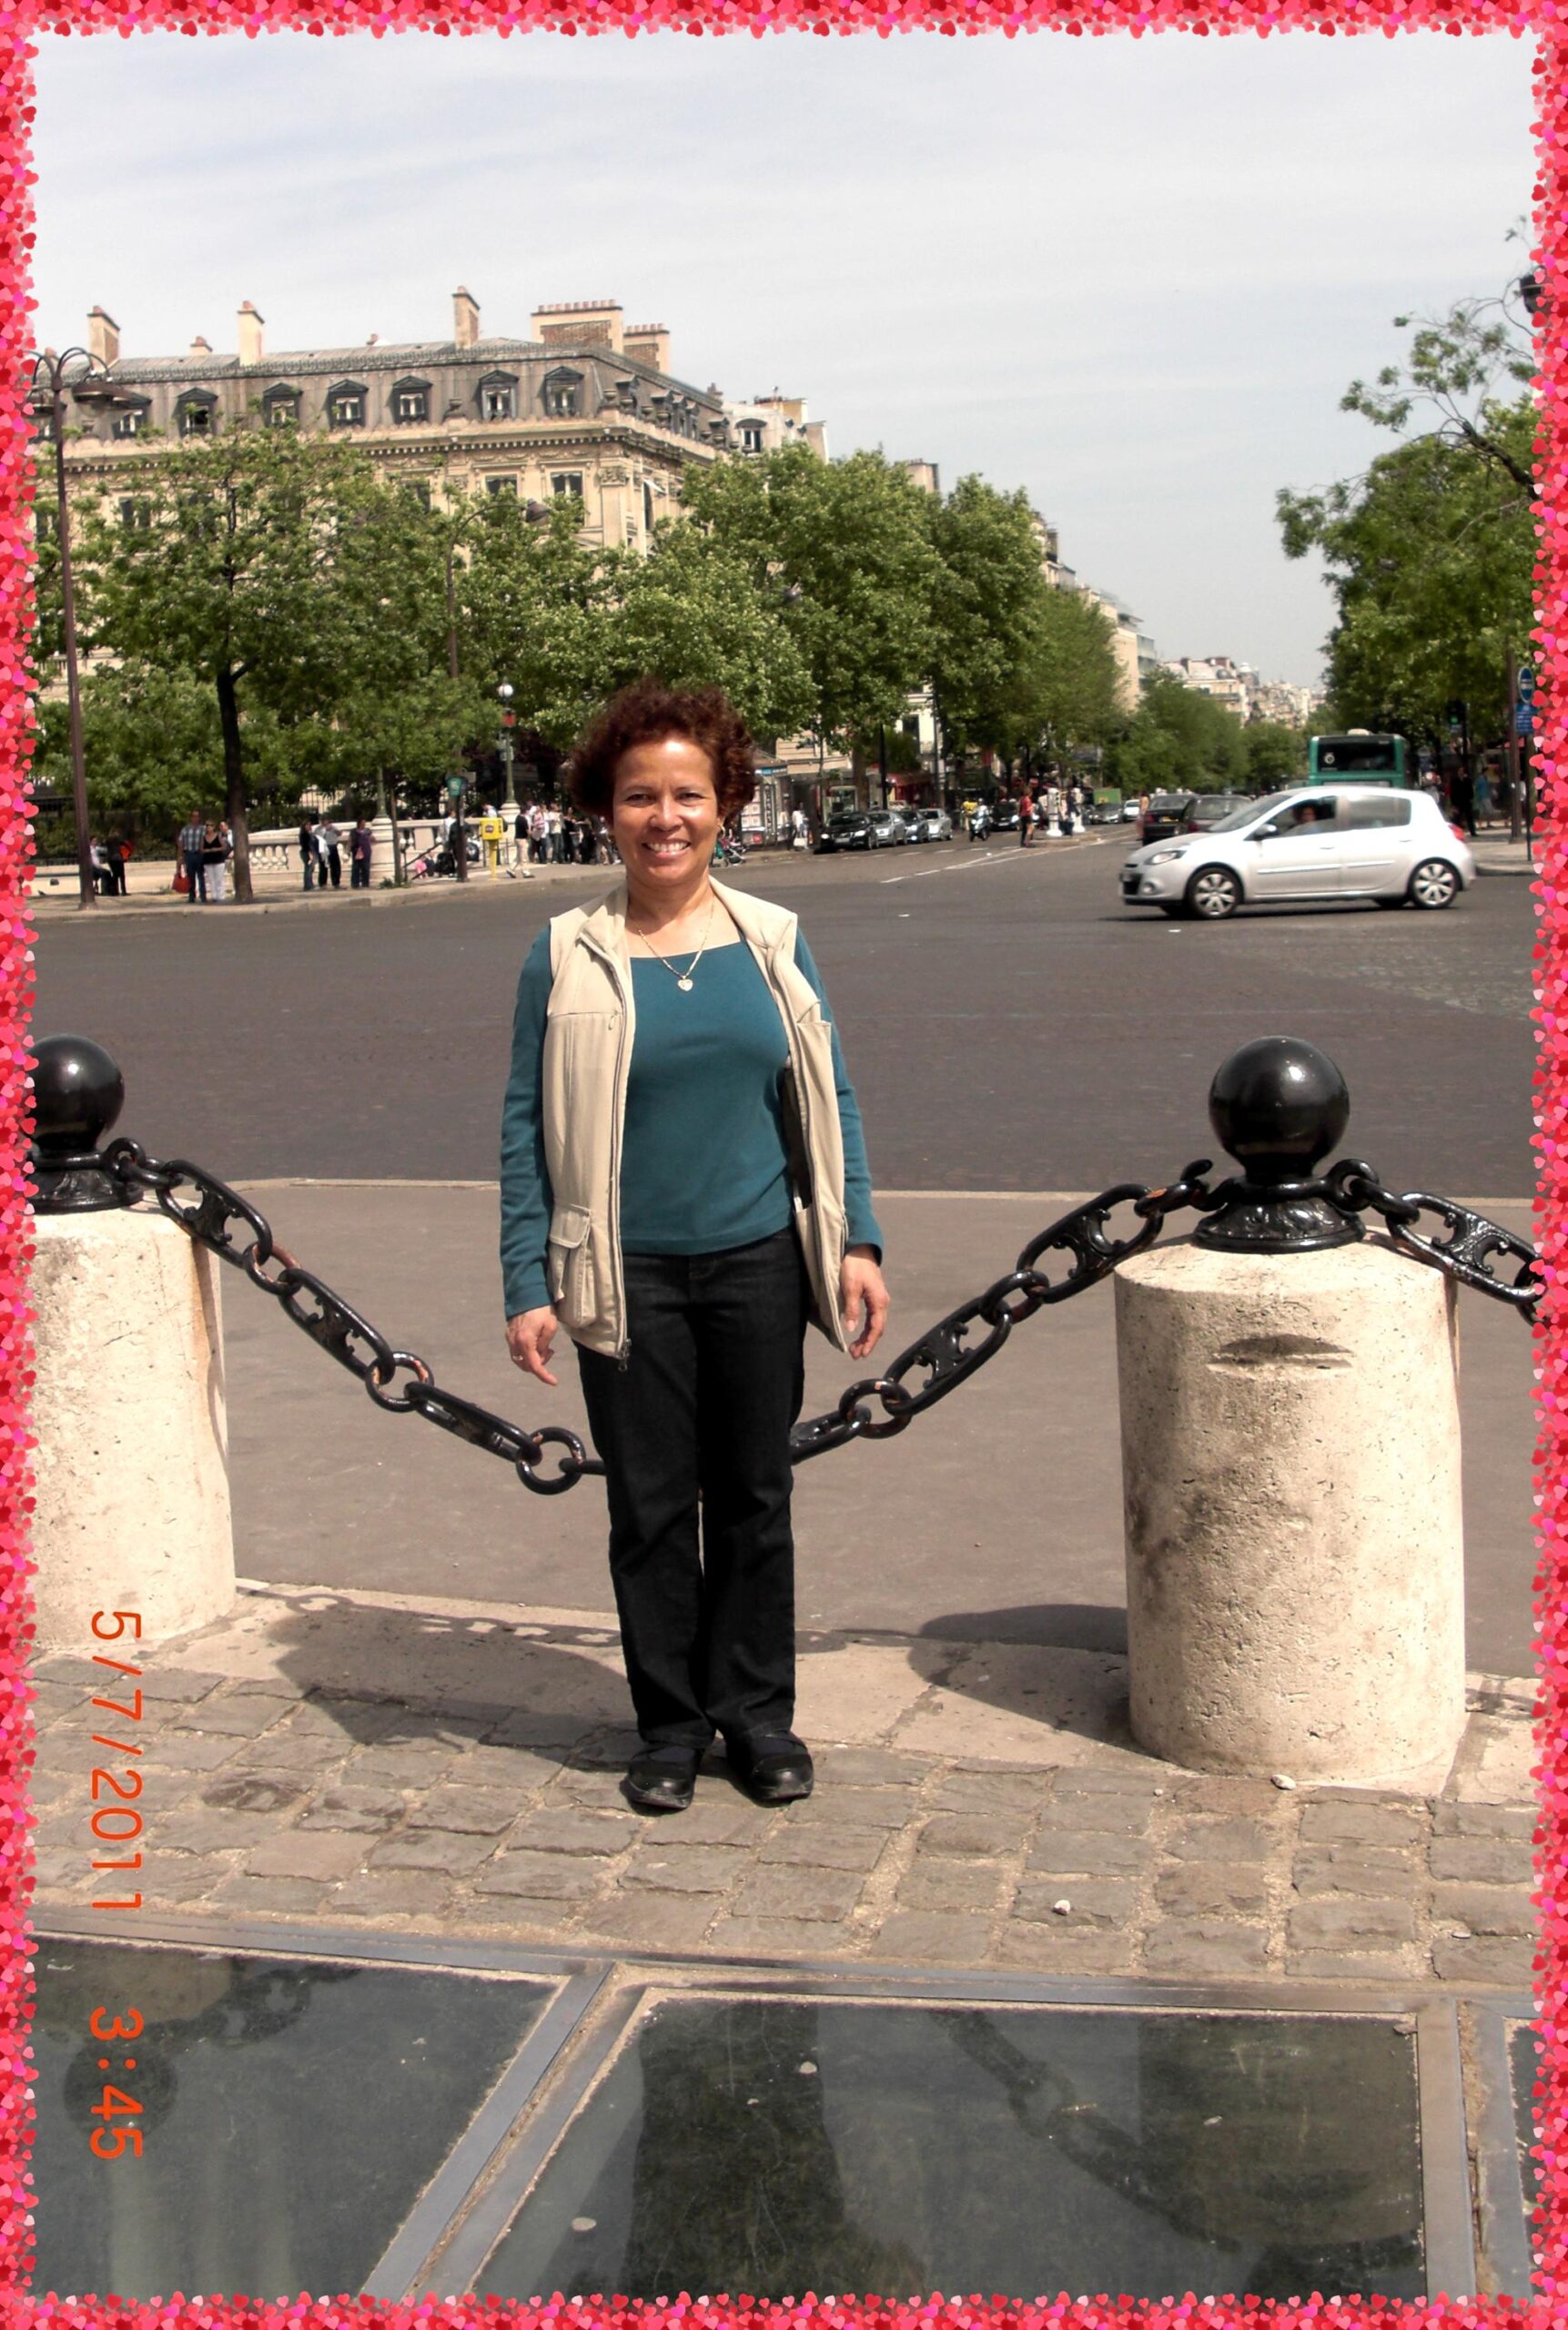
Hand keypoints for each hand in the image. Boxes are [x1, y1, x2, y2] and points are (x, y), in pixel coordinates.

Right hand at [507, 1306, 560, 1385]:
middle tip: (550, 1351)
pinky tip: (536, 1342)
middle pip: (525, 1365)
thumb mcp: (550, 1327)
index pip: (534, 1366)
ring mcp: (509, 1337)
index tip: (554, 1382)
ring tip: (545, 1347)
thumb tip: (541, 1354)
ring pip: (519, 1358)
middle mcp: (514, 1342)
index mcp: (525, 1342)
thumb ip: (544, 1345)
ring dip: (532, 1358)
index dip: (544, 1376)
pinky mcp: (508, 1332)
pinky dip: (527, 1351)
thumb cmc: (541, 1308)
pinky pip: (516, 1349)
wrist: (527, 1291)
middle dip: (539, 1364)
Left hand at [840, 1246, 888, 1360]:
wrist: (860, 1249)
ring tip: (856, 1348)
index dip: (869, 1342)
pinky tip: (860, 1333)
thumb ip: (852, 1309)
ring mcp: (879, 1300)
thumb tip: (851, 1329)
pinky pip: (873, 1317)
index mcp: (879, 1301)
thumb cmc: (855, 1266)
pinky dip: (866, 1328)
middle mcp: (882, 1302)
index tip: (861, 1354)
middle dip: (867, 1343)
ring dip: (866, 1337)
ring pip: (875, 1324)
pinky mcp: (874, 1297)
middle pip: (877, 1328)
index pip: (876, 1328)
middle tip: (855, 1355)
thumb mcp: (850, 1287)